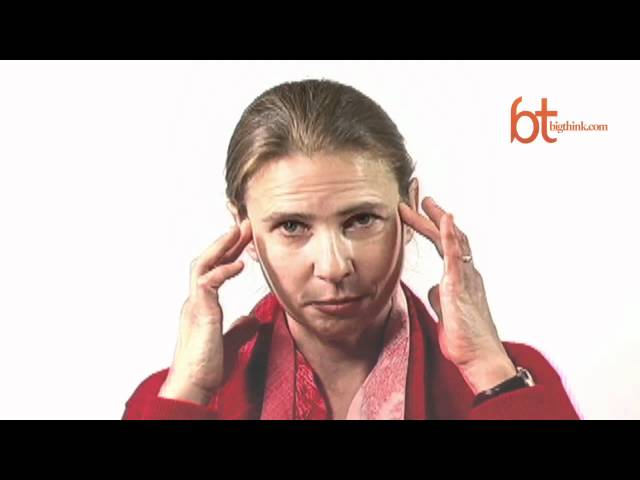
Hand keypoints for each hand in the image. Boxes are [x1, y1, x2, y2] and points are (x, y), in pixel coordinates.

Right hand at [159, 218, 252, 404]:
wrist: (194, 386)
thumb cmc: (207, 368)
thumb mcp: (230, 343)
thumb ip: (239, 329)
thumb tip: (251, 319)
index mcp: (203, 307)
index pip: (215, 271)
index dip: (229, 254)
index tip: (245, 240)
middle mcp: (196, 301)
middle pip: (208, 261)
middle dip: (226, 241)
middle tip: (244, 225)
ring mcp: (195, 305)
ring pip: (202, 265)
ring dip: (221, 246)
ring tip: (238, 231)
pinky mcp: (199, 312)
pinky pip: (207, 283)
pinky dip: (222, 271)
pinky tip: (238, 264)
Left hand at [398, 192, 515, 393]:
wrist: (479, 359)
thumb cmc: (465, 339)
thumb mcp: (446, 312)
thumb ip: (440, 296)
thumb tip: (433, 287)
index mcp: (461, 280)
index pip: (447, 247)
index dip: (435, 229)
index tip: (422, 213)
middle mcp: (466, 274)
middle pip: (450, 238)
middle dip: (434, 217)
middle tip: (421, 198)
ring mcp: (465, 279)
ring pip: (452, 241)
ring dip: (437, 219)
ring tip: (426, 201)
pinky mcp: (459, 287)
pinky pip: (454, 256)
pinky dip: (449, 235)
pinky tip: (444, 218)